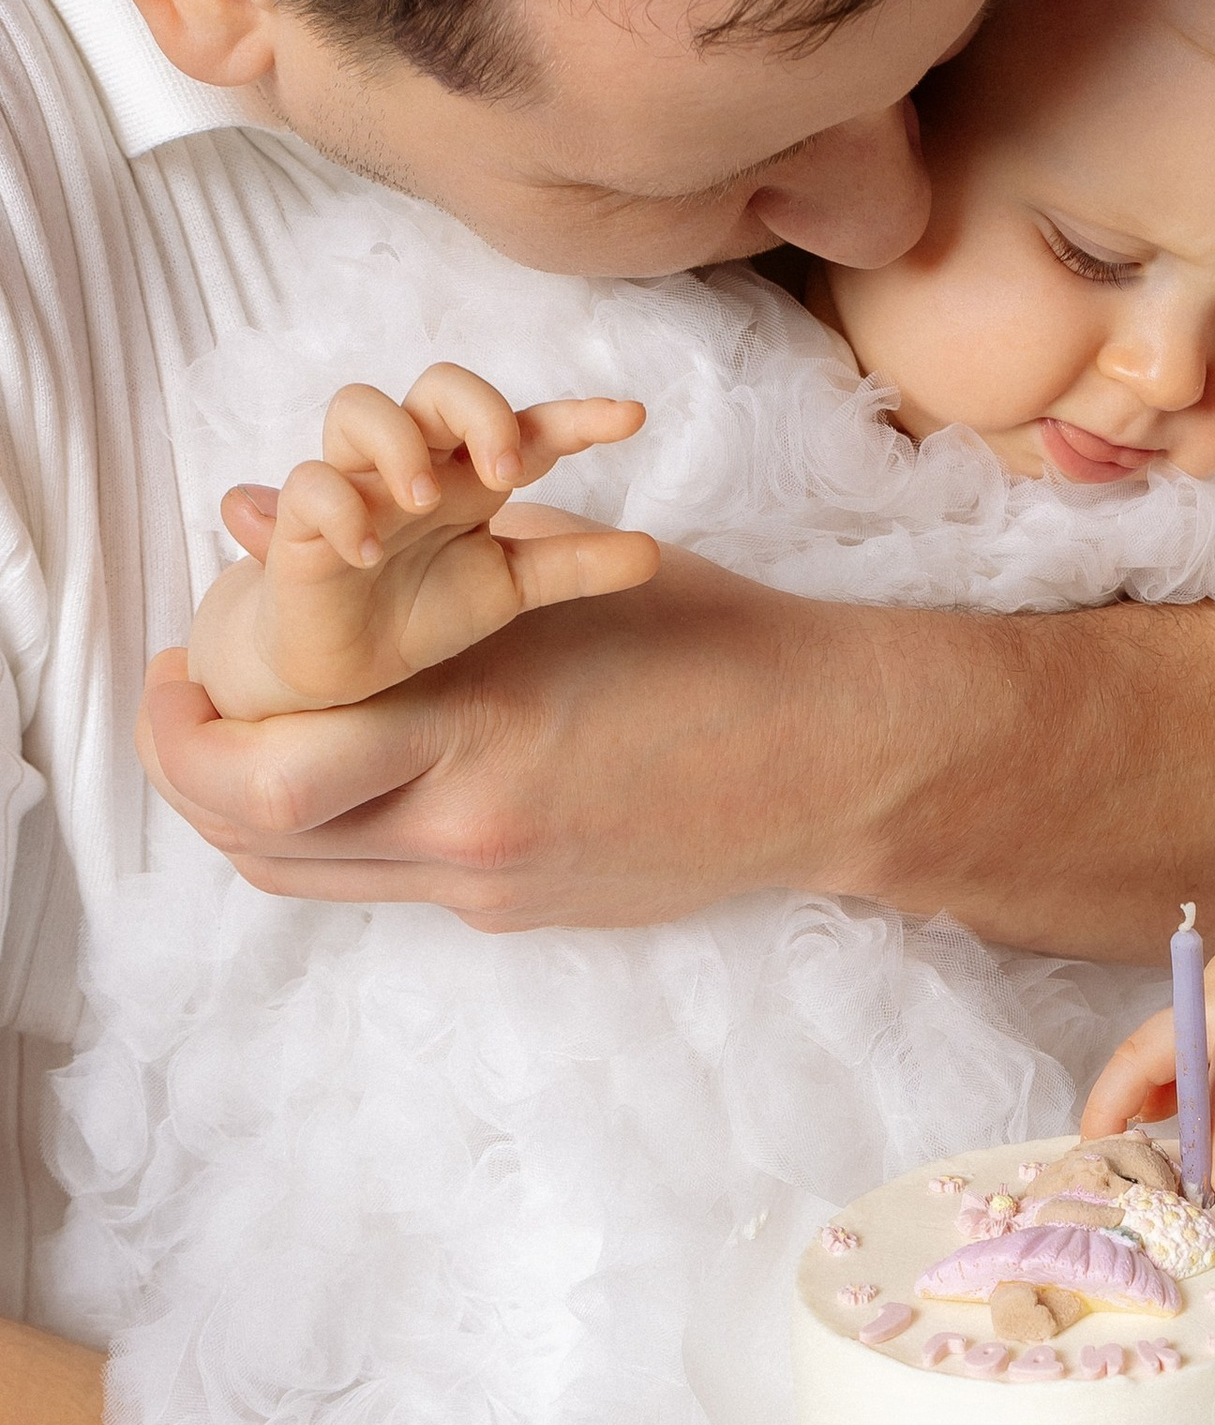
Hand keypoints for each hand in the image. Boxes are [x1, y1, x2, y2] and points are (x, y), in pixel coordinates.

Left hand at [141, 541, 855, 928]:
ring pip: (305, 876)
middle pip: (253, 844)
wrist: (833, 760)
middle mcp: (467, 829)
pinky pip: (387, 879)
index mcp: (472, 731)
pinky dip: (342, 825)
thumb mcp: (559, 567)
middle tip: (183, 709)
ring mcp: (492, 886)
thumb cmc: (712, 641)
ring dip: (251, 811)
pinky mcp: (519, 910)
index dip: (181, 732)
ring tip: (251, 735)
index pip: (259, 775)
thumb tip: (270, 514)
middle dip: (188, 776)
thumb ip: (415, 542)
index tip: (172, 669)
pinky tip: (362, 760)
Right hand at [187, 365, 655, 720]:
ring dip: (399, 444)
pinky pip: (309, 487)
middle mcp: (413, 466)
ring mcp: (354, 486)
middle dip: (477, 411)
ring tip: (426, 500)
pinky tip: (367, 552)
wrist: (339, 667)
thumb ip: (574, 568)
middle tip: (504, 471)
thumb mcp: (509, 589)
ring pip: (359, 406)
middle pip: (438, 386)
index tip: (633, 418)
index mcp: (468, 476)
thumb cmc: (420, 609)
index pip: (525, 426)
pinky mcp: (298, 522)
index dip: (577, 417)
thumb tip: (654, 551)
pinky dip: (340, 509)